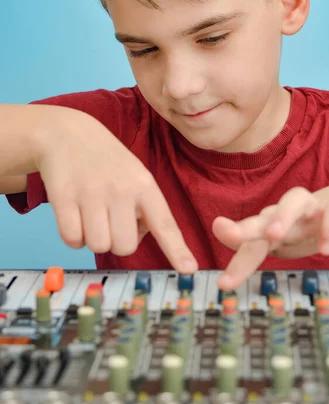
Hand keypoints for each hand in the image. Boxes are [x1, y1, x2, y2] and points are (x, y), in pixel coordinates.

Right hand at [34, 109, 197, 272]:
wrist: (68, 135)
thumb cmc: (107, 162)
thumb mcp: (136, 175)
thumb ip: (145, 206)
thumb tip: (142, 237)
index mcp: (144, 186)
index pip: (165, 223)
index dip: (177, 249)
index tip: (189, 268)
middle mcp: (121, 191)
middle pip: (125, 247)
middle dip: (117, 240)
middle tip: (110, 219)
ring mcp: (92, 195)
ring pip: (98, 246)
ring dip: (93, 238)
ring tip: (91, 214)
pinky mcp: (64, 199)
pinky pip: (72, 240)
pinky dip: (73, 236)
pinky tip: (75, 215)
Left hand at [213, 186, 328, 289]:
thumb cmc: (310, 229)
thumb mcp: (281, 244)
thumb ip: (251, 253)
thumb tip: (222, 277)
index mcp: (272, 223)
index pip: (250, 242)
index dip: (237, 262)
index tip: (223, 284)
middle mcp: (288, 212)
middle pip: (263, 216)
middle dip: (245, 226)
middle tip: (230, 235)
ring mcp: (314, 208)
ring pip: (294, 200)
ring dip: (282, 216)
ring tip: (274, 235)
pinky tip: (326, 250)